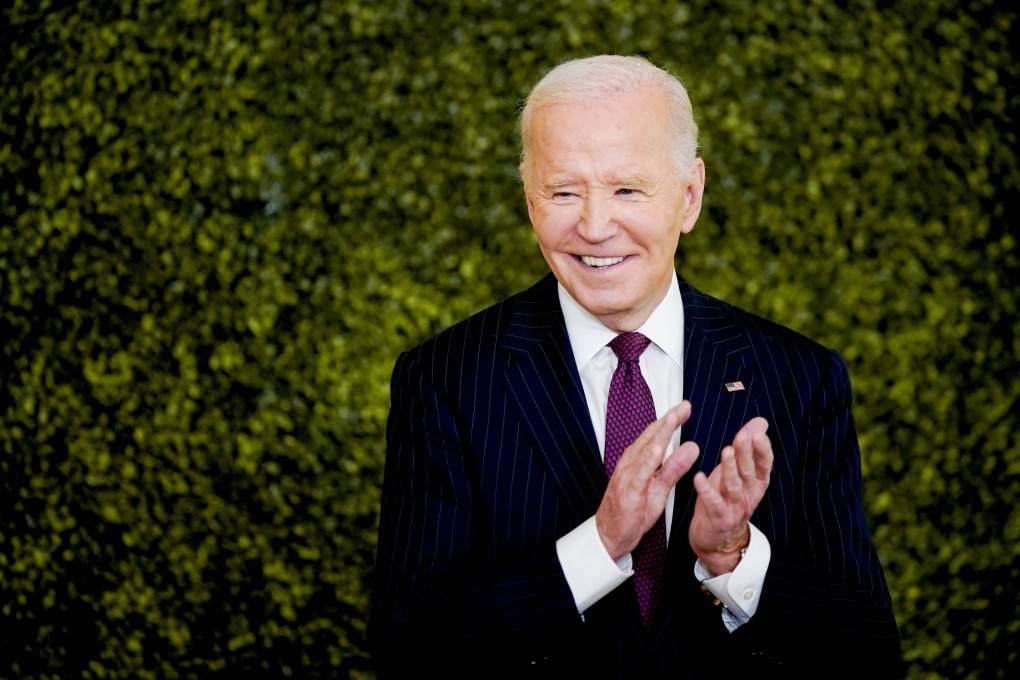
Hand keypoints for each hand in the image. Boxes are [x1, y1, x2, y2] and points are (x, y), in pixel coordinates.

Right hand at [596, 401, 700, 560]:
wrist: (611, 535)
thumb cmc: (632, 510)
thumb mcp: (660, 487)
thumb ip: (675, 467)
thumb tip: (692, 447)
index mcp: (639, 460)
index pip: (656, 435)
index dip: (671, 420)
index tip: (686, 408)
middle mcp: (631, 463)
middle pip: (651, 437)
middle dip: (668, 420)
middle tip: (684, 406)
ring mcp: (628, 476)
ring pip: (645, 451)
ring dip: (659, 434)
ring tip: (673, 419)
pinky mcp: (629, 491)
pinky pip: (639, 474)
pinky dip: (648, 460)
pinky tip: (657, 449)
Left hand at [688, 416, 772, 575]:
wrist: (718, 537)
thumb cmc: (727, 497)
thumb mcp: (739, 470)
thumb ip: (748, 447)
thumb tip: (761, 422)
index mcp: (757, 481)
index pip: (764, 463)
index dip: (762, 450)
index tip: (759, 434)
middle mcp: (749, 494)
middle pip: (749, 472)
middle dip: (746, 454)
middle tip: (742, 437)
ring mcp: (735, 507)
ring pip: (734, 486)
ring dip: (730, 468)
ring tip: (726, 452)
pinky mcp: (719, 518)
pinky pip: (713, 502)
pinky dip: (706, 490)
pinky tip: (698, 477)